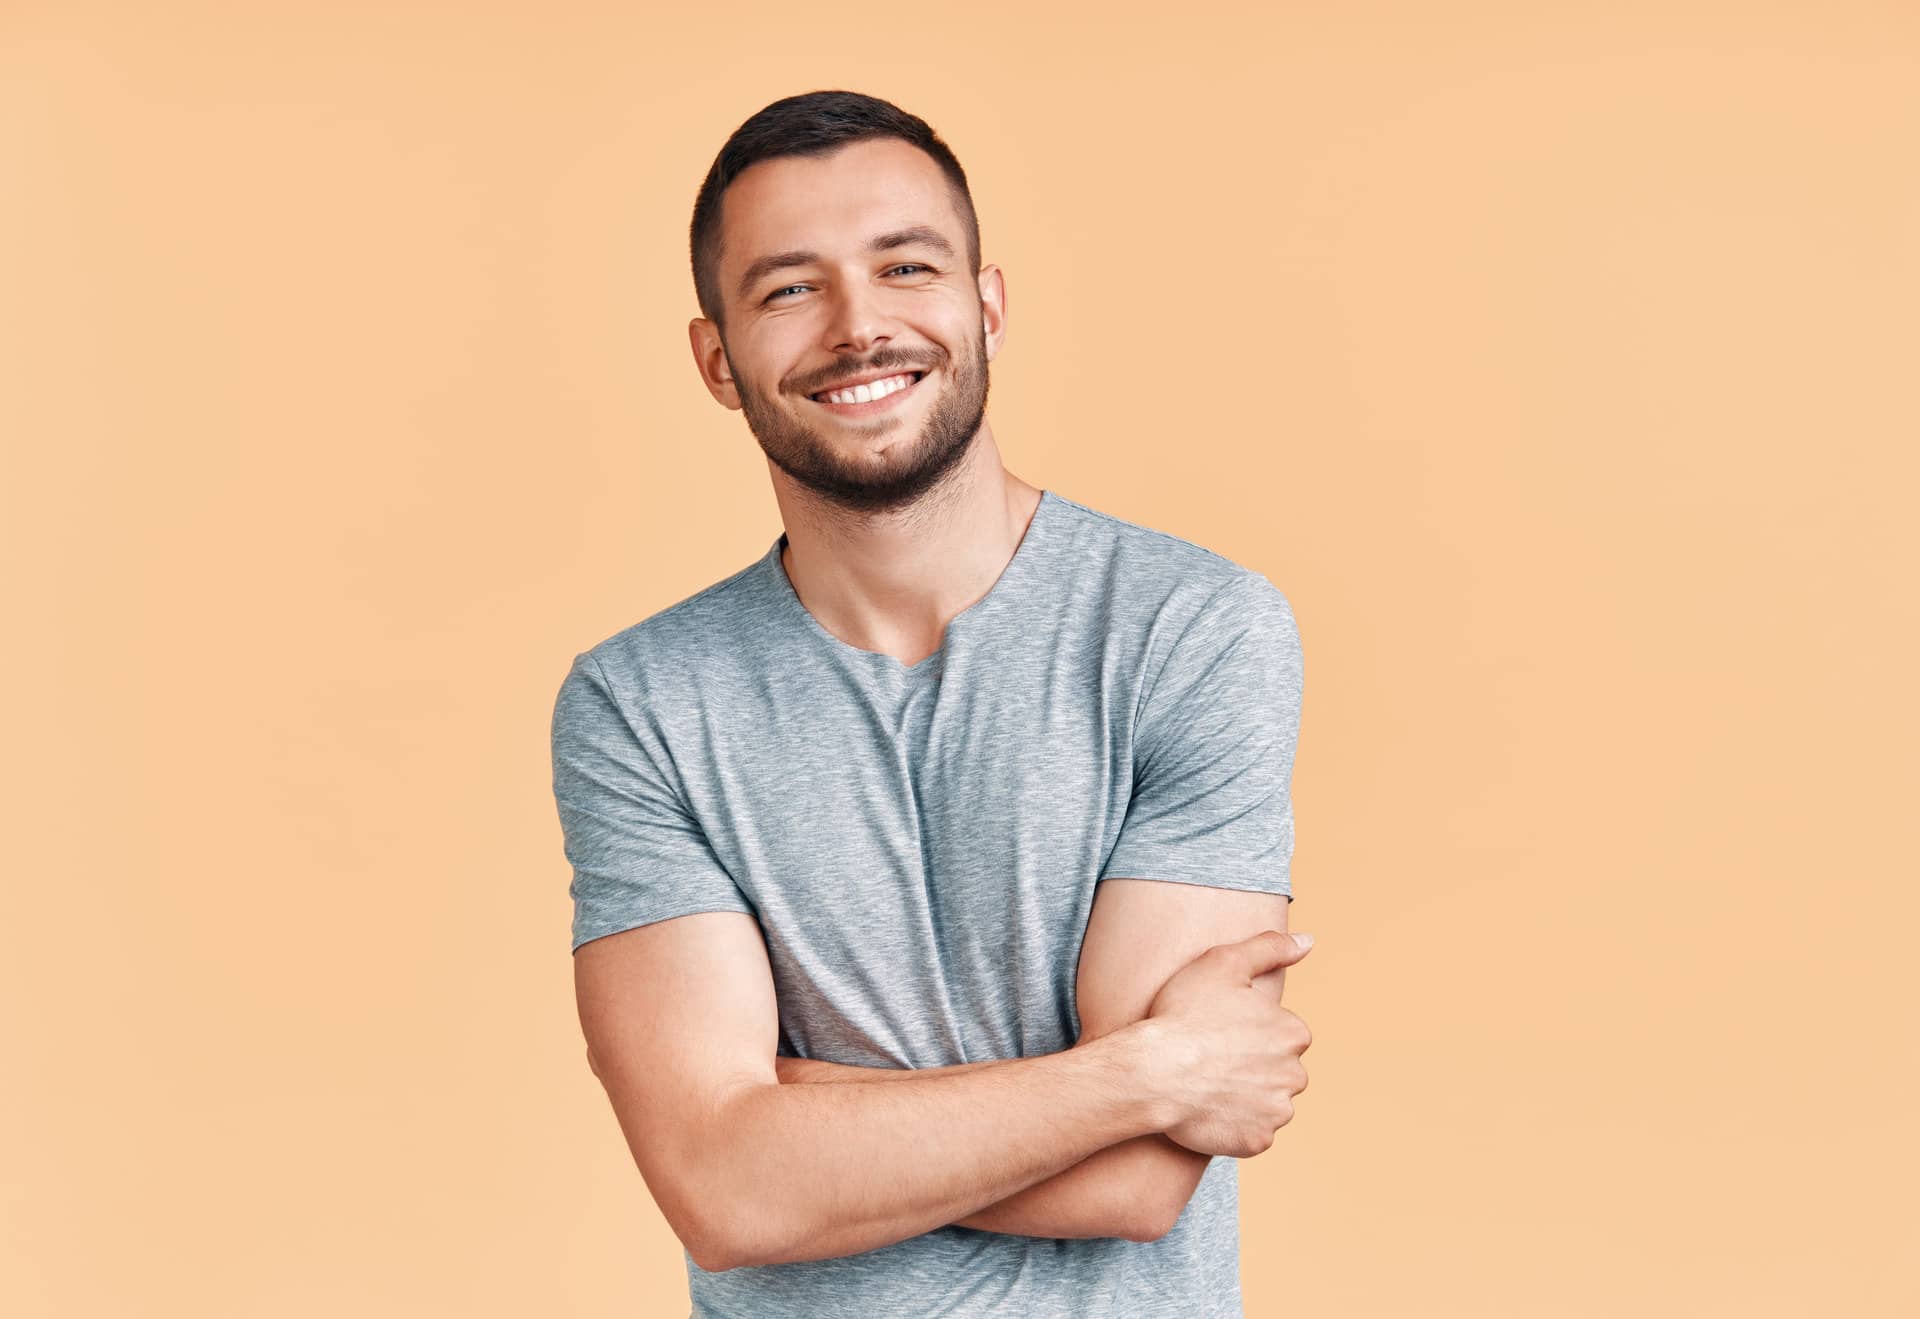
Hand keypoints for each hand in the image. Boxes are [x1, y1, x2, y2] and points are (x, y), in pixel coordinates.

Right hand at [1145, 930, 1313, 1157]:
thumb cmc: (1184, 1014)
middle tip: (1212, 1058)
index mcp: (1293, 1032)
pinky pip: (1251, 1133)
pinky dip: (1234, 1125)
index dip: (1249, 1031)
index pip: (1283, 1033)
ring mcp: (1277, 1111)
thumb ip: (1269, 948)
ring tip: (1207, 1084)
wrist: (1153, 1071)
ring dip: (1245, 1096)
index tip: (1220, 1030)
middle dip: (1253, 1066)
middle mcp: (1295, 1074)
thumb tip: (1308, 941)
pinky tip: (1207, 1109)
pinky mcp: (1257, 1141)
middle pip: (1279, 1070)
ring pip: (1267, 1102)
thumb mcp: (1224, 963)